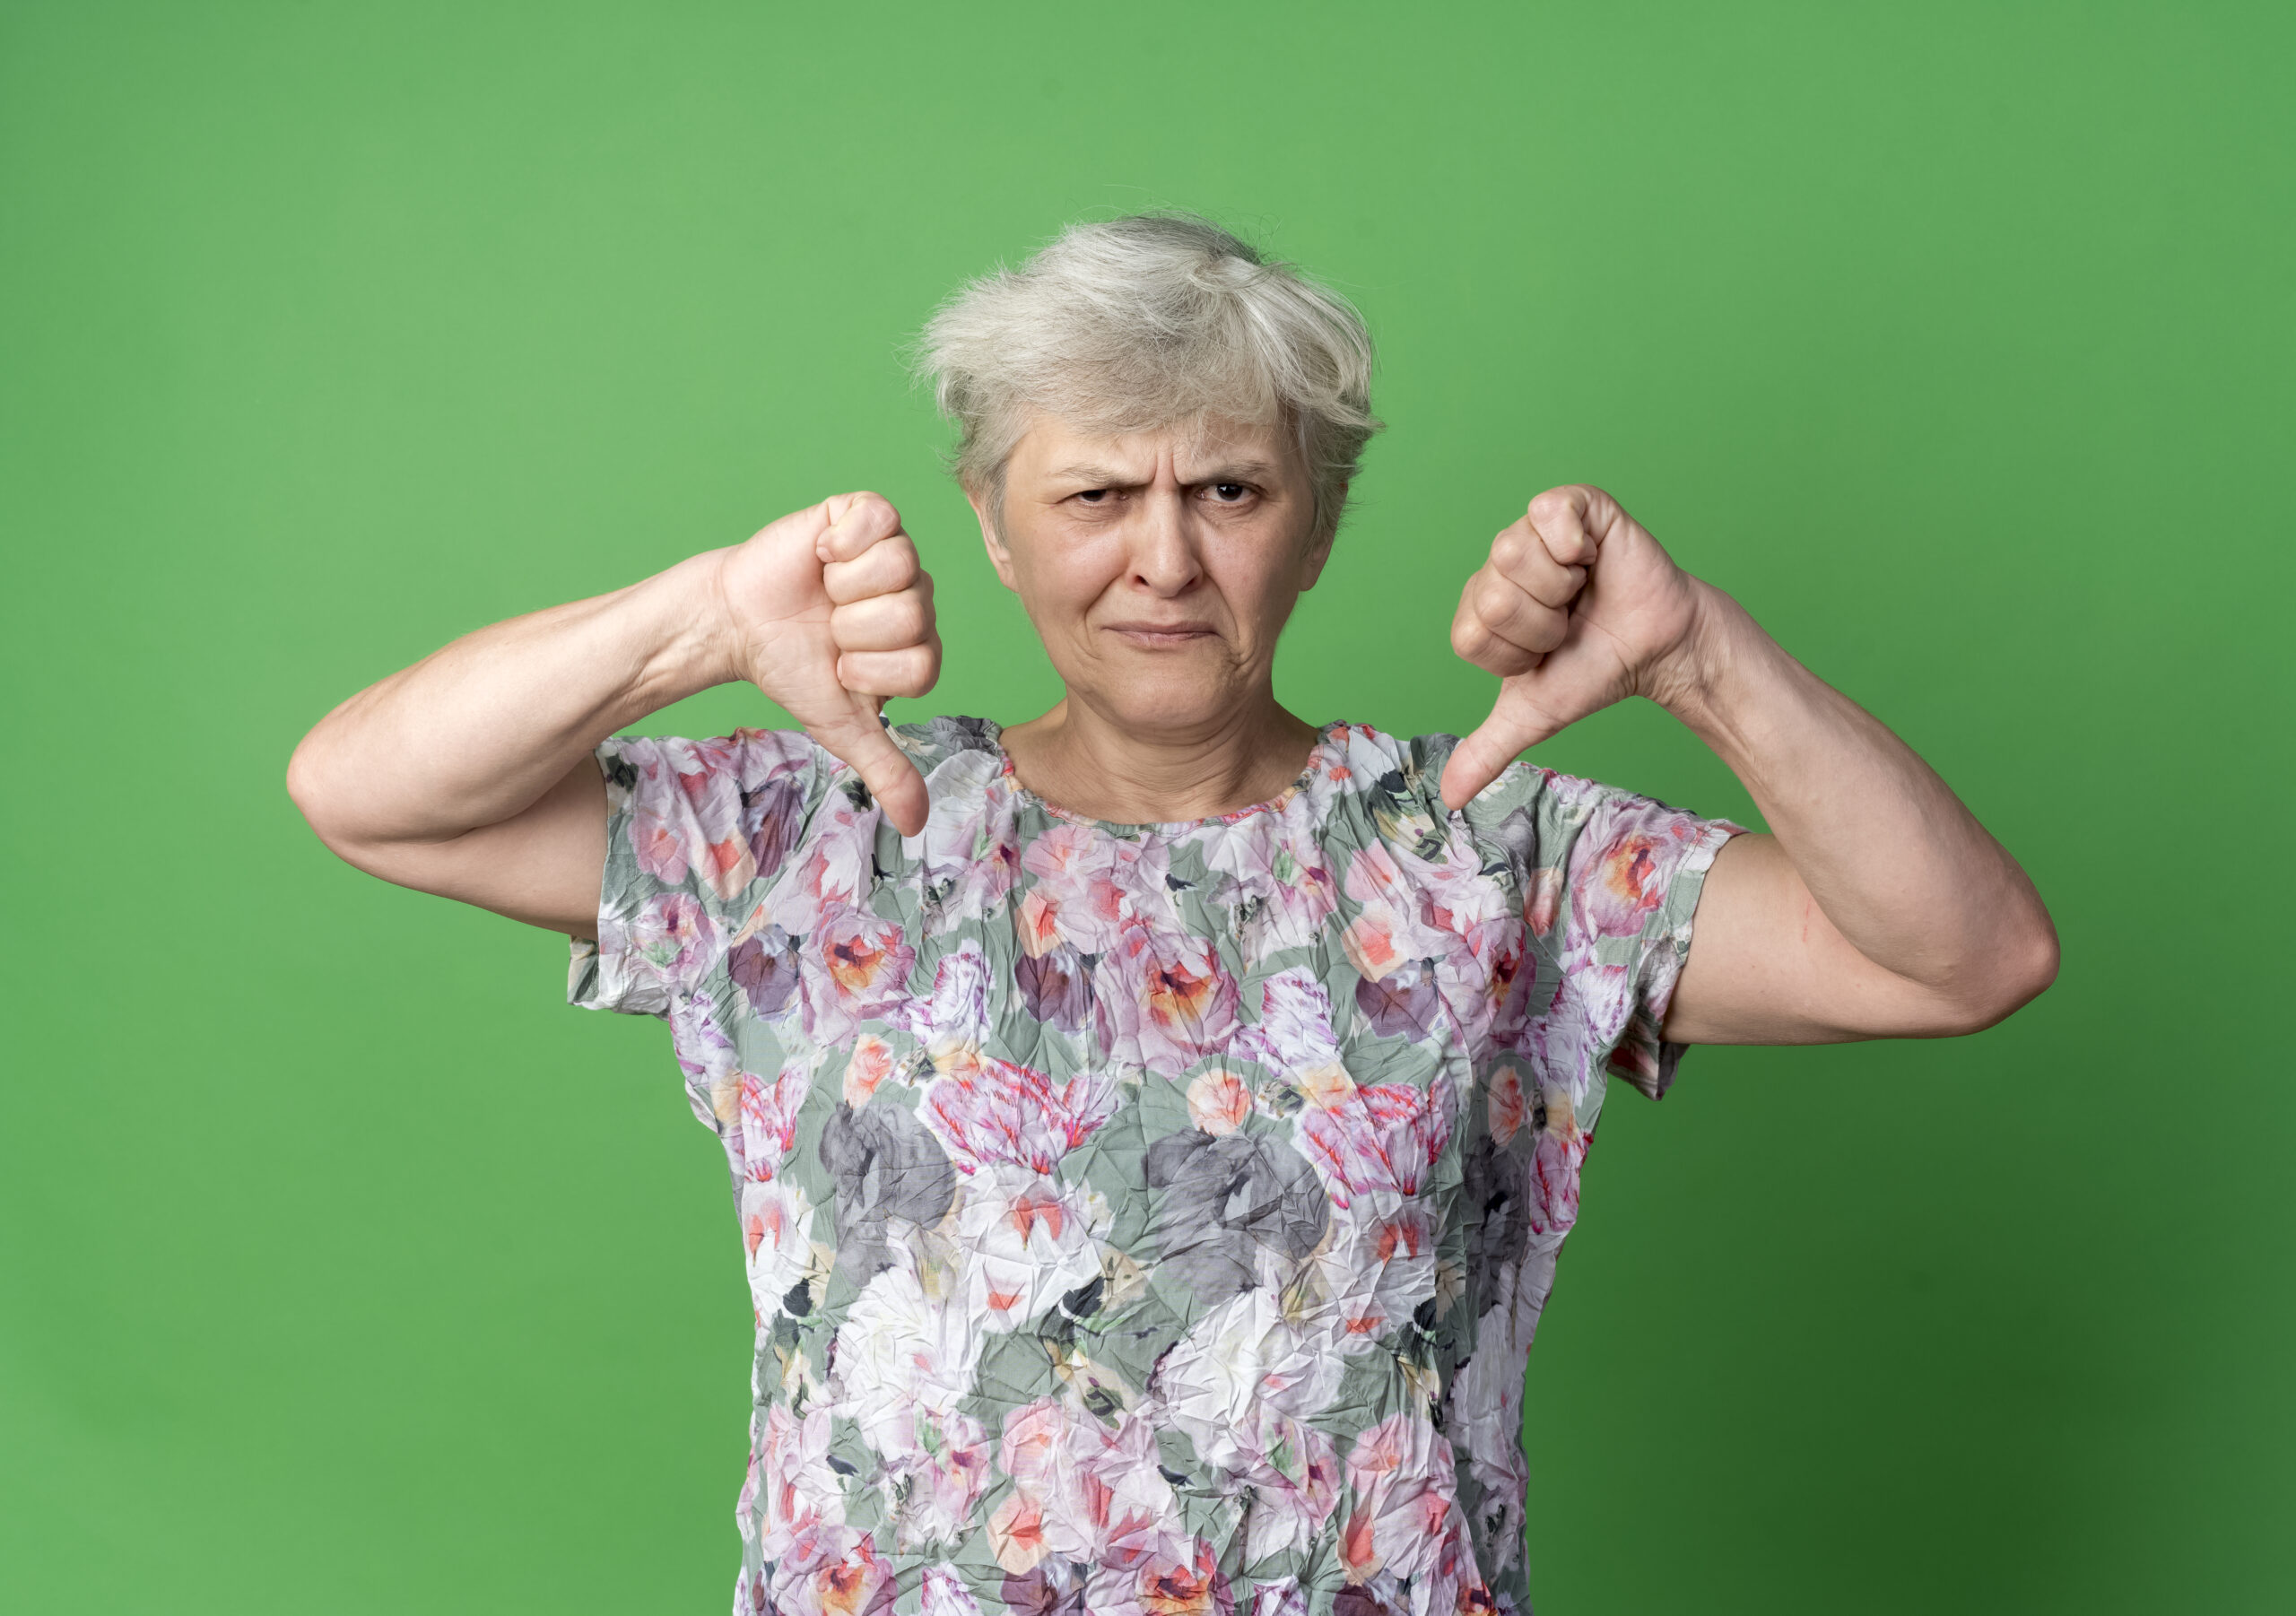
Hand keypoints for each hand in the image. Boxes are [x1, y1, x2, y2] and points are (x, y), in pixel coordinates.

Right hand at [711, 492, 941, 834]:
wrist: (737, 625)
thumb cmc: (793, 669)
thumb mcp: (840, 726)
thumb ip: (886, 770)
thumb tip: (914, 825)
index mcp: (921, 644)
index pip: (923, 662)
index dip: (871, 670)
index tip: (841, 666)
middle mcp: (916, 595)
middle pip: (913, 614)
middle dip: (854, 630)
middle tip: (828, 628)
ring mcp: (893, 552)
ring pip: (899, 566)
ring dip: (845, 588)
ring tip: (824, 592)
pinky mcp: (863, 514)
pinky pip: (879, 519)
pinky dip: (842, 541)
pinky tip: (822, 555)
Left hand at [1440, 485, 1705, 809]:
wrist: (1661, 648)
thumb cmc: (1597, 669)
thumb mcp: (1536, 714)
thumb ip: (1489, 749)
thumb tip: (1452, 799)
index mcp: (1480, 607)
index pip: (1471, 634)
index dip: (1517, 654)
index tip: (1547, 651)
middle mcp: (1498, 564)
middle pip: (1492, 595)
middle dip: (1543, 624)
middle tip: (1571, 622)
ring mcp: (1532, 529)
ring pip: (1513, 555)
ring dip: (1561, 589)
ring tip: (1583, 592)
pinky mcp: (1570, 504)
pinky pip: (1547, 511)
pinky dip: (1574, 543)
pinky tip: (1591, 557)